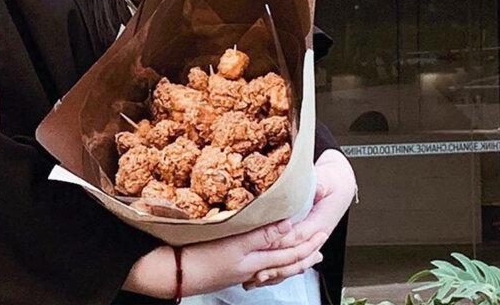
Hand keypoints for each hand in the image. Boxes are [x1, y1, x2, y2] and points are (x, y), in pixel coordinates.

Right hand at [180, 218, 326, 295]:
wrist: (178, 273)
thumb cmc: (204, 258)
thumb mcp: (236, 243)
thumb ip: (263, 235)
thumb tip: (289, 225)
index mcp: (258, 261)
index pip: (290, 254)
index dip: (307, 244)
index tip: (321, 233)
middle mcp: (253, 268)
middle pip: (286, 264)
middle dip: (304, 256)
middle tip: (320, 249)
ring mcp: (242, 271)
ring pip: (274, 267)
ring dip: (290, 261)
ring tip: (301, 256)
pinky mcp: (231, 269)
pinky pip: (261, 268)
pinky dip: (272, 264)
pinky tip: (267, 261)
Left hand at [244, 148, 356, 289]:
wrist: (340, 189)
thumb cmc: (332, 185)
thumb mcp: (327, 181)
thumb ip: (321, 184)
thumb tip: (318, 187)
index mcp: (320, 223)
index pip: (299, 235)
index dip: (281, 241)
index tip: (265, 244)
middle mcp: (316, 236)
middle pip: (294, 255)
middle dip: (276, 264)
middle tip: (257, 271)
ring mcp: (311, 242)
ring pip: (294, 262)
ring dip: (277, 272)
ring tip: (258, 279)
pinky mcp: (305, 243)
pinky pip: (293, 261)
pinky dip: (280, 270)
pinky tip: (266, 276)